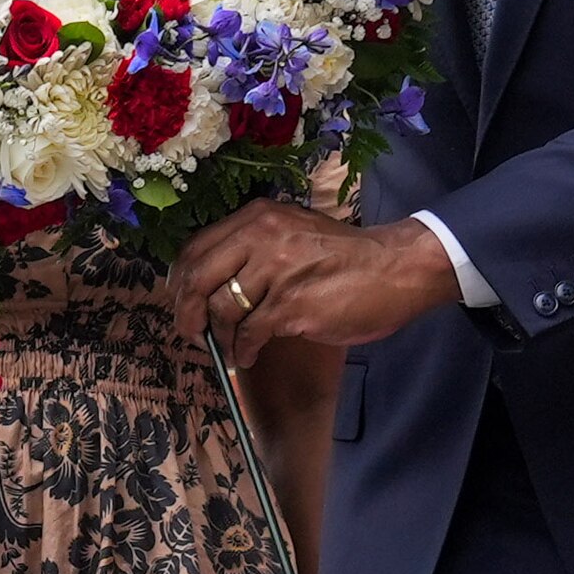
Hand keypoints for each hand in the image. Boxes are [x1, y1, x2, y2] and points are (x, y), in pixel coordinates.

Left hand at [169, 202, 458, 364]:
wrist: (393, 269)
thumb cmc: (343, 258)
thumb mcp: (292, 234)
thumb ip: (252, 250)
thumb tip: (209, 286)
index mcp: (258, 217)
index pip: (196, 248)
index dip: (181, 281)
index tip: (181, 303)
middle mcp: (261, 236)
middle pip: (198, 278)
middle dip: (187, 312)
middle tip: (191, 334)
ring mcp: (275, 270)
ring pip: (221, 309)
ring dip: (221, 337)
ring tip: (232, 349)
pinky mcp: (290, 304)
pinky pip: (249, 333)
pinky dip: (243, 350)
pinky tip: (249, 356)